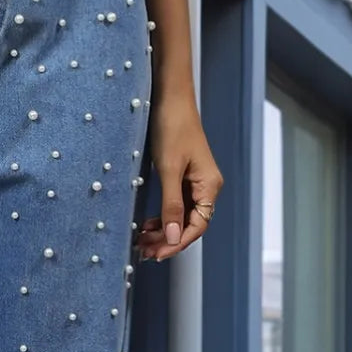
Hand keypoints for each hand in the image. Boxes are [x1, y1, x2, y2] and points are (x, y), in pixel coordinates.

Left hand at [135, 89, 223, 261]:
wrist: (170, 98)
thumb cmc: (172, 127)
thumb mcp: (168, 169)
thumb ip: (171, 205)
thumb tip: (172, 236)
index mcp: (209, 186)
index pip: (197, 226)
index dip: (177, 243)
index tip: (156, 254)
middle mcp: (206, 187)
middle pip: (189, 224)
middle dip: (167, 240)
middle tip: (144, 252)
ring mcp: (195, 182)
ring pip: (181, 217)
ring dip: (163, 231)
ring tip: (142, 242)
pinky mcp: (183, 177)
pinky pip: (175, 205)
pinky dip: (162, 217)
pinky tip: (147, 225)